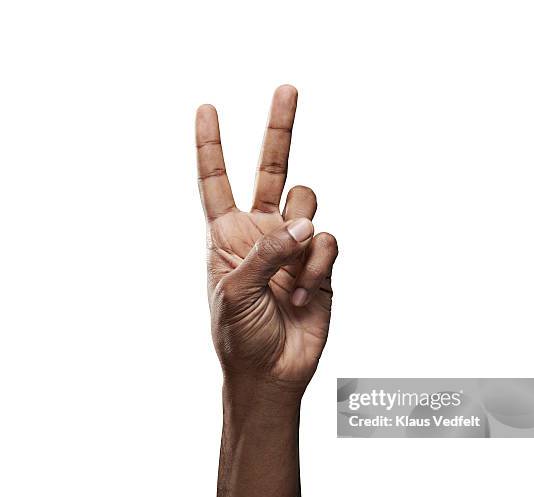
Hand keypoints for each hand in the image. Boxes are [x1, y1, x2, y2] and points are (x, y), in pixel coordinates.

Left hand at [195, 85, 337, 389]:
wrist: (270, 372)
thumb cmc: (239, 335)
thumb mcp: (235, 290)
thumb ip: (267, 250)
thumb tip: (306, 223)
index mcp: (228, 235)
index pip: (216, 181)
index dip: (210, 146)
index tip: (206, 109)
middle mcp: (263, 232)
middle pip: (273, 170)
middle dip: (279, 129)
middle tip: (287, 88)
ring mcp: (294, 247)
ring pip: (308, 206)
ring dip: (302, 238)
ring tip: (291, 281)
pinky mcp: (321, 265)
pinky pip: (328, 242)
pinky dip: (318, 267)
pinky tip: (305, 294)